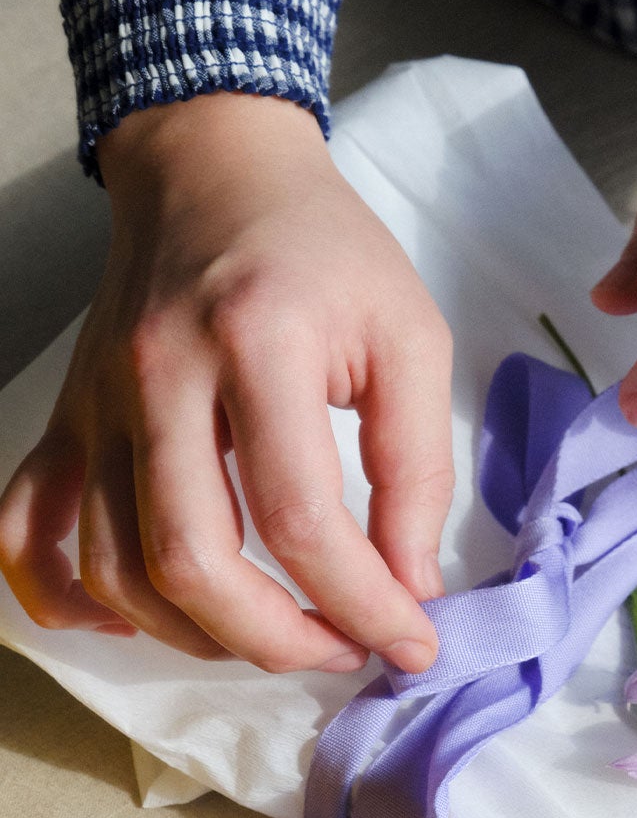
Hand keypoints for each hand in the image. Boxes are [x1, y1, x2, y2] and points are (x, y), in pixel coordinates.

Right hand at [0, 93, 451, 672]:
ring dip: (200, 635)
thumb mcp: (410, 339)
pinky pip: (30, 529)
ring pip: (114, 568)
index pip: (301, 520)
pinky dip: (71, 597)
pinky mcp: (67, 417)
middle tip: (346, 650)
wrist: (213, 167)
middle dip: (278, 640)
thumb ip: (418, 468)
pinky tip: (138, 622)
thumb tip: (410, 586)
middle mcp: (158, 378)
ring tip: (282, 636)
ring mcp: (97, 403)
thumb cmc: (326, 252)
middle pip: (190, 562)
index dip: (364, 604)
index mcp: (256, 347)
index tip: (414, 642)